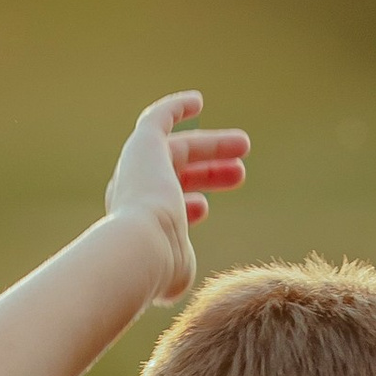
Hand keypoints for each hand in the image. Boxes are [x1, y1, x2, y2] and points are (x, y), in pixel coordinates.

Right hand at [105, 92, 249, 304]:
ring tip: (244, 146)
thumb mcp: (174, 273)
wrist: (139, 247)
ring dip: (210, 146)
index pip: (162, 208)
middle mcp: (130, 194)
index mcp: (136, 226)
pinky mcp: (142, 146)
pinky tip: (198, 101)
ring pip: (174, 150)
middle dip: (208, 173)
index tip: (204, 208)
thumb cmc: (159, 267)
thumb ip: (178, 266)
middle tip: (240, 173)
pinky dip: (175, 108)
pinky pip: (156, 120)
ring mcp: (135, 168)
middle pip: (173, 175)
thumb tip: (176, 274)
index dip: (185, 206)